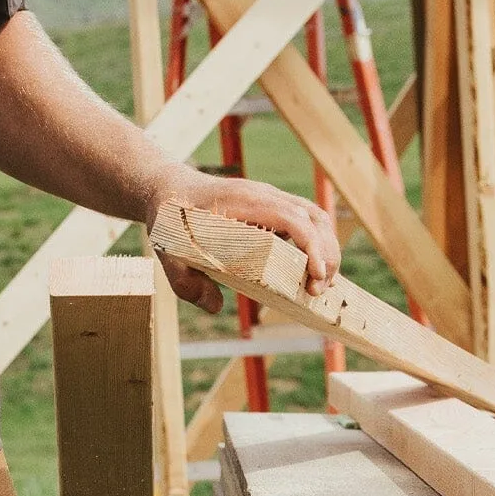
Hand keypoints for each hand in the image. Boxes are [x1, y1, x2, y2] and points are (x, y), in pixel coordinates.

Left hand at [149, 166, 339, 314]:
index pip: (292, 218)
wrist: (169, 188)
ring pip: (315, 217)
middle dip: (327, 254)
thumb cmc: (170, 217)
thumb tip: (214, 306)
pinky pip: (306, 221)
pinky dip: (316, 245)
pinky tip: (308, 271)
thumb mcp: (167, 250)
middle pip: (314, 217)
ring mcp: (271, 199)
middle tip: (319, 290)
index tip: (315, 275)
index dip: (311, 246)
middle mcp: (264, 195)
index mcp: (244, 201)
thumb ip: (185, 282)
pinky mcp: (273, 208)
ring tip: (320, 284)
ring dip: (327, 250)